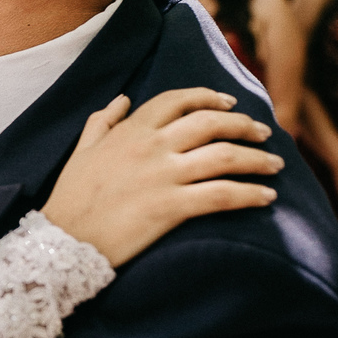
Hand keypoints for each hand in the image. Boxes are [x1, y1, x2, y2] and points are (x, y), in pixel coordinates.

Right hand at [43, 88, 282, 266]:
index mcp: (130, 131)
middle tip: (262, 133)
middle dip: (244, 125)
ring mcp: (163, 176)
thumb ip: (102, 121)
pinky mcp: (171, 207)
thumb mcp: (81, 150)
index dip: (209, 97)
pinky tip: (266, 198)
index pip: (177, 100)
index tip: (230, 103)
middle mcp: (150, 147)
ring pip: (225, 156)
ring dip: (257, 159)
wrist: (62, 240)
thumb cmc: (70, 197)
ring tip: (274, 165)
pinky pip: (222, 195)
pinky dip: (250, 194)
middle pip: (211, 123)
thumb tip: (123, 98)